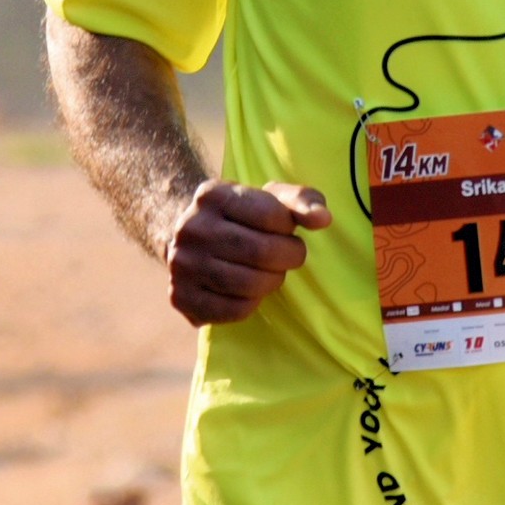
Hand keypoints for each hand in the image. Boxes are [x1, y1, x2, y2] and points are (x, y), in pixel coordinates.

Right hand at [168, 179, 331, 326]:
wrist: (191, 239)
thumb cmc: (243, 217)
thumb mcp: (270, 198)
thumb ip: (302, 201)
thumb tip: (323, 219)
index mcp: (212, 195)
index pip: (271, 215)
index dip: (288, 227)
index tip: (285, 230)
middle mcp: (191, 228)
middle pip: (262, 252)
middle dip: (288, 257)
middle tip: (289, 255)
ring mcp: (182, 264)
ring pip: (250, 284)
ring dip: (273, 281)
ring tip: (271, 272)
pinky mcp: (181, 297)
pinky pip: (235, 310)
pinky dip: (253, 303)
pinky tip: (250, 290)